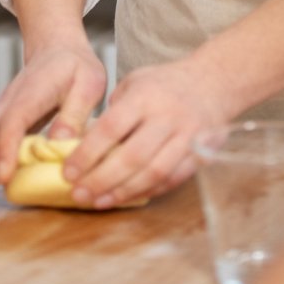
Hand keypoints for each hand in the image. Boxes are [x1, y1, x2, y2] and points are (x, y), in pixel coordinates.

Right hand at [0, 39, 105, 206]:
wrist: (56, 48)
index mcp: (33, 92)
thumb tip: (59, 143)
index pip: (14, 122)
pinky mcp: (0, 120)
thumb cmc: (76, 67)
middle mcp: (9, 102)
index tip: (5, 176)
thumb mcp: (89, 83)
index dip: (6, 149)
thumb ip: (75, 112)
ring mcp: (1, 111)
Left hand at [58, 57, 227, 208]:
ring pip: (153, 173)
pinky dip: (148, 192)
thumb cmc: (166, 83)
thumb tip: (87, 141)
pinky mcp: (200, 154)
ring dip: (123, 192)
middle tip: (78, 194)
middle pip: (131, 156)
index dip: (87, 153)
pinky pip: (172, 180)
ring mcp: (186, 137)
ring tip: (99, 202)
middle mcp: (167, 117)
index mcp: (145, 96)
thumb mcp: (135, 82)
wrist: (214, 81)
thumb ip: (114, 110)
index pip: (111, 128)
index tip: (68, 172)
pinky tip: (128, 197)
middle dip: (101, 179)